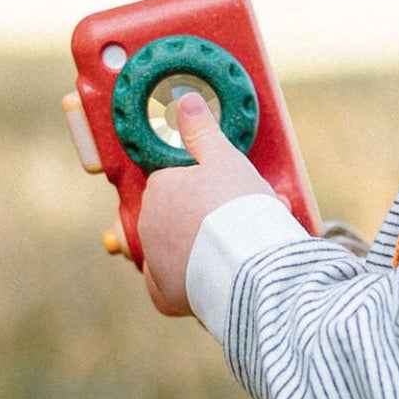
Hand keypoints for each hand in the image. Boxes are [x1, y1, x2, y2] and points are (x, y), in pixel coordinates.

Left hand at [137, 91, 278, 316]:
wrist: (250, 265)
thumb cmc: (239, 209)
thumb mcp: (226, 159)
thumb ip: (203, 131)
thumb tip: (185, 102)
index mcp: (160, 188)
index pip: (173, 186)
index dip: (202, 193)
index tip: (226, 200)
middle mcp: (148, 224)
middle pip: (172, 221)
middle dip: (198, 224)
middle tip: (234, 228)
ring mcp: (155, 262)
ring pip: (170, 254)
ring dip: (192, 254)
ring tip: (230, 257)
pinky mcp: (165, 296)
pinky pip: (165, 291)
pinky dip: (179, 289)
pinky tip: (198, 285)